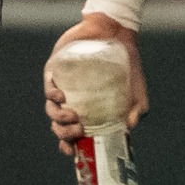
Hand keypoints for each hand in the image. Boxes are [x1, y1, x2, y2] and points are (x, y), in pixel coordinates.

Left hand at [44, 14, 147, 155]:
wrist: (118, 34)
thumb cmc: (127, 64)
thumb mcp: (137, 90)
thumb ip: (136, 109)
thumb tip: (129, 127)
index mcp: (88, 111)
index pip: (72, 134)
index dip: (68, 145)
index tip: (72, 150)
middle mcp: (73, 101)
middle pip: (58, 125)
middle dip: (63, 133)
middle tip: (77, 129)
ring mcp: (63, 86)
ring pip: (50, 109)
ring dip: (57, 117)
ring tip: (71, 115)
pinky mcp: (56, 69)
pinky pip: (47, 87)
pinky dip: (51, 95)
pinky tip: (61, 97)